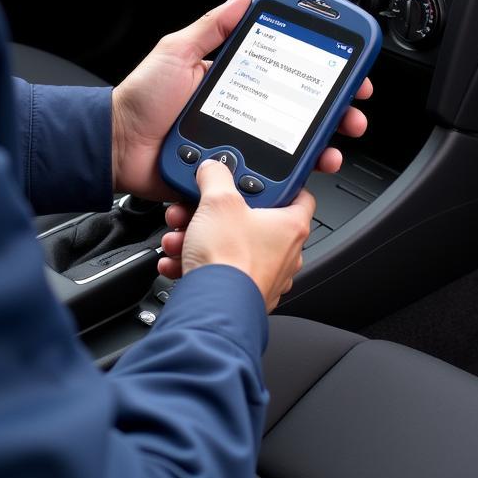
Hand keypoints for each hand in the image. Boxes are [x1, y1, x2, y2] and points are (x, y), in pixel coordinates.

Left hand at [111, 0, 373, 200]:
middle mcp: (245, 112)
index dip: (321, 74)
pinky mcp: (232, 173)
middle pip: (301, 114)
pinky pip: (266, 178)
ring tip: (332, 149)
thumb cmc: (141, 100)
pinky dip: (289, 178)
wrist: (118, 148)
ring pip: (292, 148)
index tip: (347, 73)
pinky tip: (303, 174)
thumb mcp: (177, 51)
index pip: (289, 73)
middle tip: (351, 115)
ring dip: (320, 148)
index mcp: (236, 80)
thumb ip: (211, 27)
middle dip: (334, 115)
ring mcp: (241, 144)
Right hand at [169, 160, 315, 311]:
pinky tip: (178, 259)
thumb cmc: (229, 260)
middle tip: (199, 209)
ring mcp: (264, 276)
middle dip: (217, 214)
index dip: (279, 183)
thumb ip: (216, 176)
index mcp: (291, 226)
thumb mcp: (219, 201)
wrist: (213, 309)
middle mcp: (284, 253)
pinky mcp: (242, 294)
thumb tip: (213, 168)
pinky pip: (219, 270)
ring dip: (200, 238)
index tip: (257, 179)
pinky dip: (197, 262)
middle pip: (251, 220)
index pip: (299, 194)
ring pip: (230, 246)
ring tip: (180, 236)